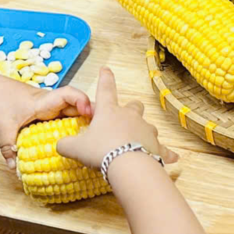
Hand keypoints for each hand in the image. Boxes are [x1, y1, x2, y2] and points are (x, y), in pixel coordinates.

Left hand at [0, 77, 92, 163]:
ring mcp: (48, 105)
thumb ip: (9, 150)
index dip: (82, 101)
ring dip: (82, 122)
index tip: (91, 113)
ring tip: (92, 138)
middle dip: (91, 116)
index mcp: (42, 102)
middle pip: (77, 105)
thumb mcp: (1, 130)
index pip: (68, 95)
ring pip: (72, 111)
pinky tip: (73, 138)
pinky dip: (70, 124)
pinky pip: (63, 115)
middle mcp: (49, 102)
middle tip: (101, 133)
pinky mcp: (45, 110)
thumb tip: (16, 170)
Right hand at [55, 69, 177, 171]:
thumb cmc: (100, 151)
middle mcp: (130, 116)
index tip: (106, 69)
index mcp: (109, 111)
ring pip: (148, 126)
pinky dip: (167, 154)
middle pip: (134, 106)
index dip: (105, 78)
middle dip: (130, 110)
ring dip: (143, 132)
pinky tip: (173, 158)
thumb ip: (65, 144)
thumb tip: (60, 145)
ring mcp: (146, 130)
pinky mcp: (157, 147)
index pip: (105, 89)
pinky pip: (163, 149)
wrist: (127, 164)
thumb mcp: (74, 148)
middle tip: (123, 118)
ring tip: (137, 144)